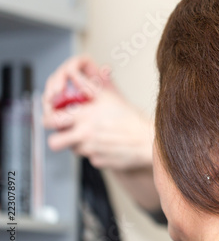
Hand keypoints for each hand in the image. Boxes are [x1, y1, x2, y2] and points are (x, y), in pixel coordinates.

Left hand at [42, 56, 153, 171]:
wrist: (147, 140)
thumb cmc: (130, 119)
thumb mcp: (109, 97)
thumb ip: (89, 88)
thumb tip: (74, 79)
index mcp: (84, 116)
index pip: (50, 119)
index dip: (49, 119)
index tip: (53, 119)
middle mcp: (84, 134)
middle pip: (54, 142)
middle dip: (57, 138)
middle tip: (65, 133)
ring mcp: (90, 150)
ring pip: (73, 149)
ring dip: (80, 144)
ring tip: (96, 135)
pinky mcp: (98, 161)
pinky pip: (89, 157)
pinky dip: (95, 152)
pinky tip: (107, 144)